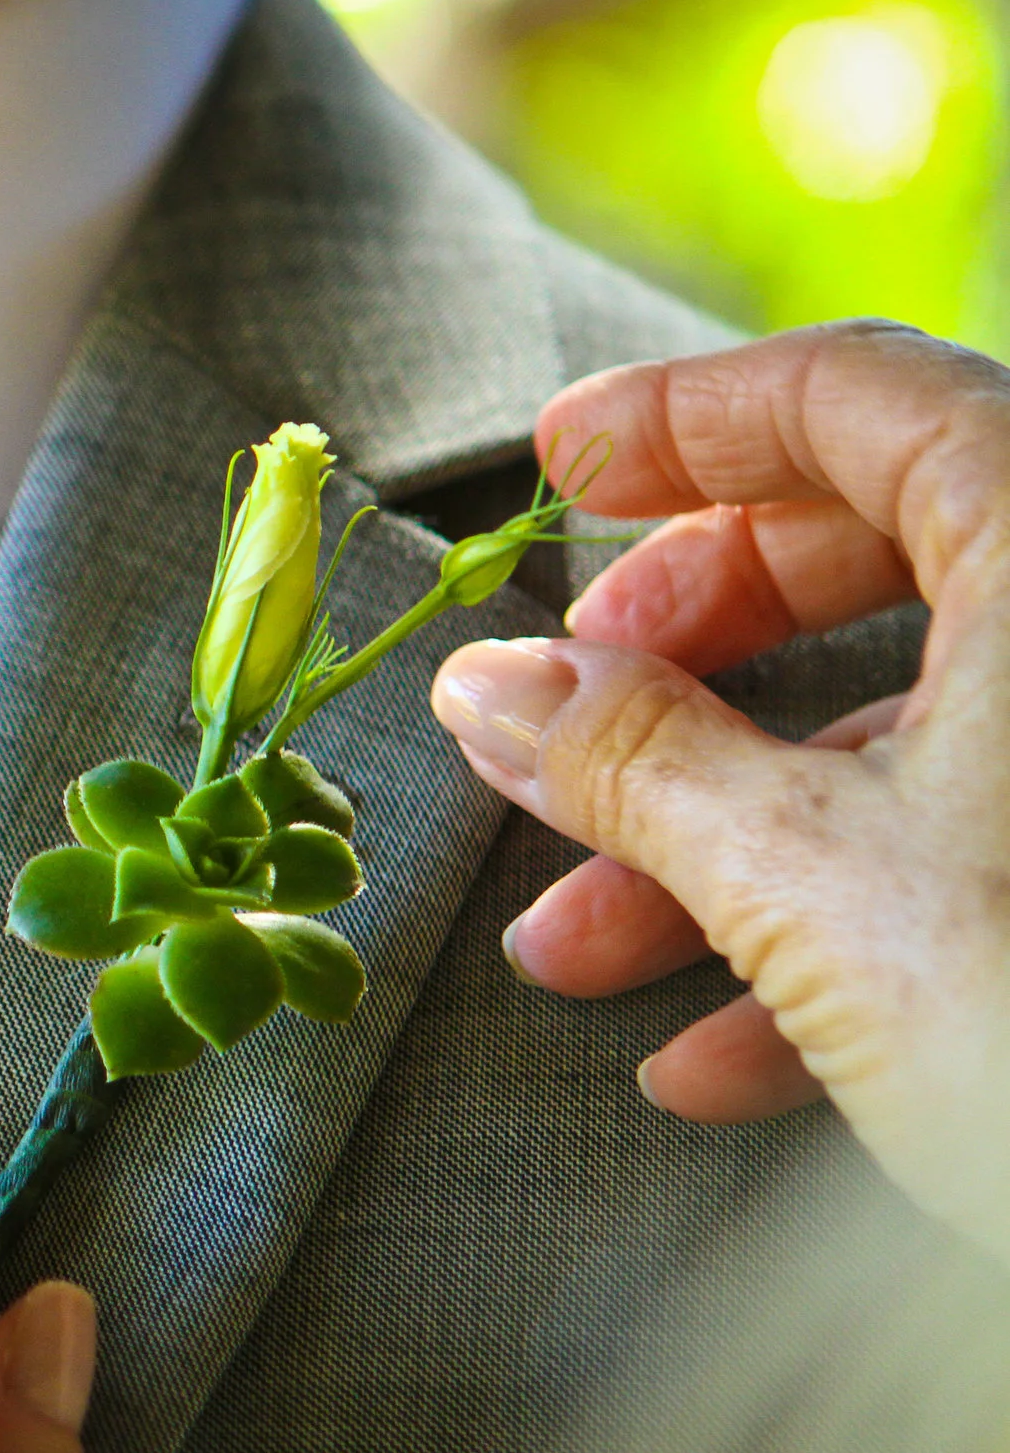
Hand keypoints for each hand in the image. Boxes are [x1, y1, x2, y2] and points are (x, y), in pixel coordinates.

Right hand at [426, 320, 1009, 1251]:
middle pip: (873, 553)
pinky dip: (827, 941)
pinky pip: (963, 864)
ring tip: (570, 945)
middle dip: (681, 648)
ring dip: (714, 836)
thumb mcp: (810, 885)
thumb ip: (631, 761)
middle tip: (556, 704)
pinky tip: (713, 1058)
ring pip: (903, 739)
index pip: (858, 394)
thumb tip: (489, 689)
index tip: (555, 465)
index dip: (683, 416)